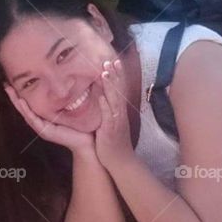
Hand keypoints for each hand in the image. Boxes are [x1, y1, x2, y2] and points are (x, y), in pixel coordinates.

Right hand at [3, 82, 96, 156]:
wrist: (87, 141)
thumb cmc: (80, 124)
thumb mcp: (70, 108)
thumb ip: (65, 98)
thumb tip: (66, 79)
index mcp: (44, 117)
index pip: (29, 103)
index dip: (21, 93)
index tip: (13, 81)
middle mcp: (40, 122)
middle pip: (23, 107)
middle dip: (14, 96)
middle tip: (5, 84)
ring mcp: (41, 128)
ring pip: (26, 113)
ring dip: (17, 101)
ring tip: (10, 91)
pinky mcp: (45, 132)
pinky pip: (34, 119)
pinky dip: (27, 111)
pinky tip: (22, 102)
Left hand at [93, 58, 135, 173]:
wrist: (120, 161)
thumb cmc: (113, 141)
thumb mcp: (111, 122)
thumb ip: (107, 110)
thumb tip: (102, 96)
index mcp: (118, 111)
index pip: (118, 89)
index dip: (116, 75)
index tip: (113, 61)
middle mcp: (119, 114)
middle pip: (118, 91)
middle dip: (114, 75)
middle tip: (110, 60)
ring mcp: (116, 122)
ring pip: (113, 101)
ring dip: (110, 87)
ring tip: (105, 73)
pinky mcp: (110, 131)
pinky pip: (108, 117)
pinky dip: (105, 107)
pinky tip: (101, 98)